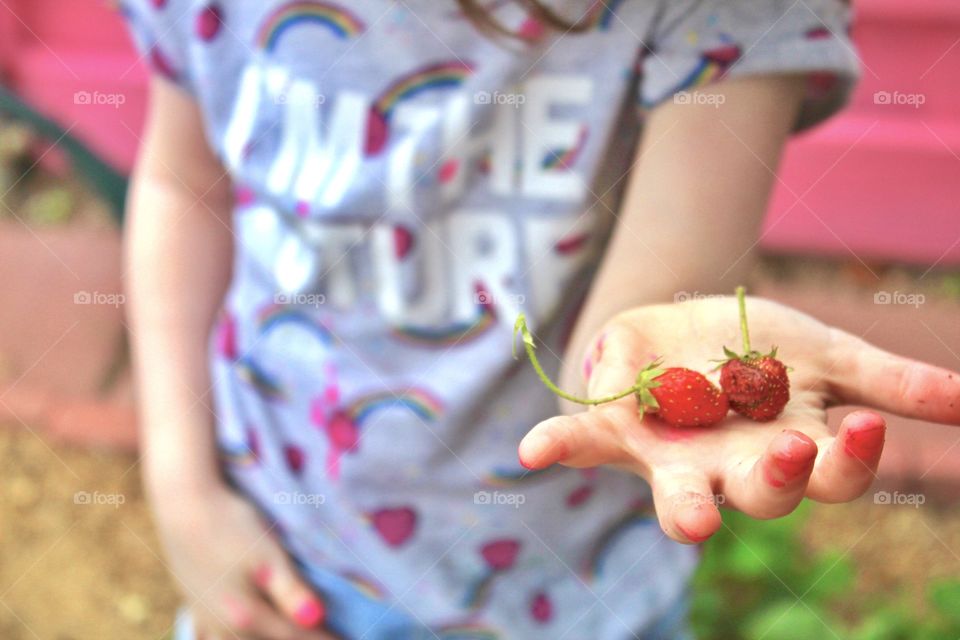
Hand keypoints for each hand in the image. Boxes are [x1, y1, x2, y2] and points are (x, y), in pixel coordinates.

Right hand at [150, 480, 335, 638]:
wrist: (182, 503)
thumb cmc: (230, 524)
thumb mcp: (268, 554)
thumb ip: (291, 591)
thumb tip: (316, 619)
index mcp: (246, 614)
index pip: (294, 635)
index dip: (324, 639)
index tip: (348, 639)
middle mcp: (223, 623)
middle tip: (318, 633)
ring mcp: (204, 616)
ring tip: (281, 633)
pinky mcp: (192, 604)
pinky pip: (207, 637)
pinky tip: (233, 635)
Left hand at [517, 296, 959, 543]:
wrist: (683, 320)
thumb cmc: (757, 348)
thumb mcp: (822, 352)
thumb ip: (887, 380)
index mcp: (785, 448)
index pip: (828, 476)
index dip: (846, 461)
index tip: (862, 426)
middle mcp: (729, 467)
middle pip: (761, 496)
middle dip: (776, 483)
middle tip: (788, 451)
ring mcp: (671, 454)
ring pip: (680, 494)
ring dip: (684, 503)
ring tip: (693, 514)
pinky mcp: (616, 428)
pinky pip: (586, 443)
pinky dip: (559, 447)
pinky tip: (530, 452)